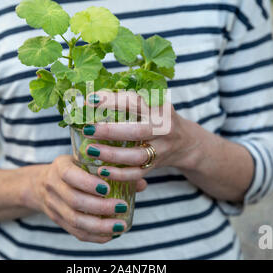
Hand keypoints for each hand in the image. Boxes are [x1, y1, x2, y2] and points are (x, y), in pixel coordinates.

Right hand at [22, 155, 146, 242]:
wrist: (40, 183)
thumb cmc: (73, 168)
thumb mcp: (85, 161)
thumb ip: (112, 169)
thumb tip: (141, 183)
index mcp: (60, 167)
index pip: (69, 175)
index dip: (87, 183)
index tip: (107, 188)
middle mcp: (53, 186)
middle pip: (74, 200)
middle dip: (100, 207)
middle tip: (122, 207)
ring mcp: (53, 205)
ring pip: (74, 220)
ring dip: (100, 225)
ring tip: (120, 225)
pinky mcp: (58, 220)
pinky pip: (75, 232)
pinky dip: (94, 236)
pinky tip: (111, 234)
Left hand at [82, 90, 199, 179]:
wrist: (186, 143)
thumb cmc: (160, 119)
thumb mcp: (153, 105)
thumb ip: (129, 102)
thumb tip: (93, 98)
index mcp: (160, 109)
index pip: (136, 102)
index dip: (112, 100)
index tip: (90, 100)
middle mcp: (164, 130)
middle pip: (136, 131)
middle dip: (109, 131)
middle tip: (87, 129)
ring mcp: (161, 151)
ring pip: (136, 155)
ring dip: (111, 154)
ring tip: (90, 150)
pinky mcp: (155, 167)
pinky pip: (136, 174)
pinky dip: (119, 174)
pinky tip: (101, 171)